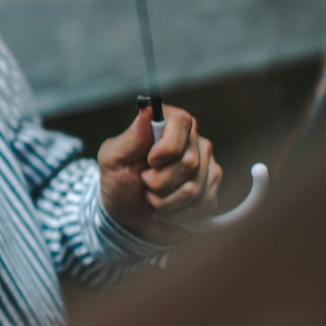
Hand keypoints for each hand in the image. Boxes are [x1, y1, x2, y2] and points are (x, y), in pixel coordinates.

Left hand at [98, 104, 222, 245]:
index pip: (182, 122)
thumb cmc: (118, 182)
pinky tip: (166, 209)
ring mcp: (206, 164)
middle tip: (144, 182)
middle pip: (189, 162)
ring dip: (164, 201)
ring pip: (194, 188)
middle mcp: (192, 140)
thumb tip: (147, 110)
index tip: (150, 161)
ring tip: (152, 197)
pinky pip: (201, 205)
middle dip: (159, 182)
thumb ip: (132, 137)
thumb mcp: (113, 159)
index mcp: (167, 123)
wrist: (128, 216)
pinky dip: (175, 213)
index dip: (167, 147)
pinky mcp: (211, 189)